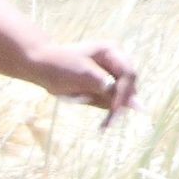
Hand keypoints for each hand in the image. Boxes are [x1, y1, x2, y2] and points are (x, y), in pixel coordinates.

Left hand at [26, 38, 140, 130]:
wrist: (41, 67)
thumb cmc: (61, 65)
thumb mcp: (86, 76)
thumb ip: (111, 90)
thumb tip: (137, 104)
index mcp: (112, 52)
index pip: (129, 74)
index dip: (125, 92)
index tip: (115, 109)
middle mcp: (115, 64)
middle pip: (129, 87)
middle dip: (120, 105)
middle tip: (109, 122)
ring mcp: (110, 77)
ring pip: (122, 98)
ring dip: (113, 112)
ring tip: (104, 125)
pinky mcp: (104, 90)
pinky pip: (111, 104)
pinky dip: (107, 113)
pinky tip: (102, 125)